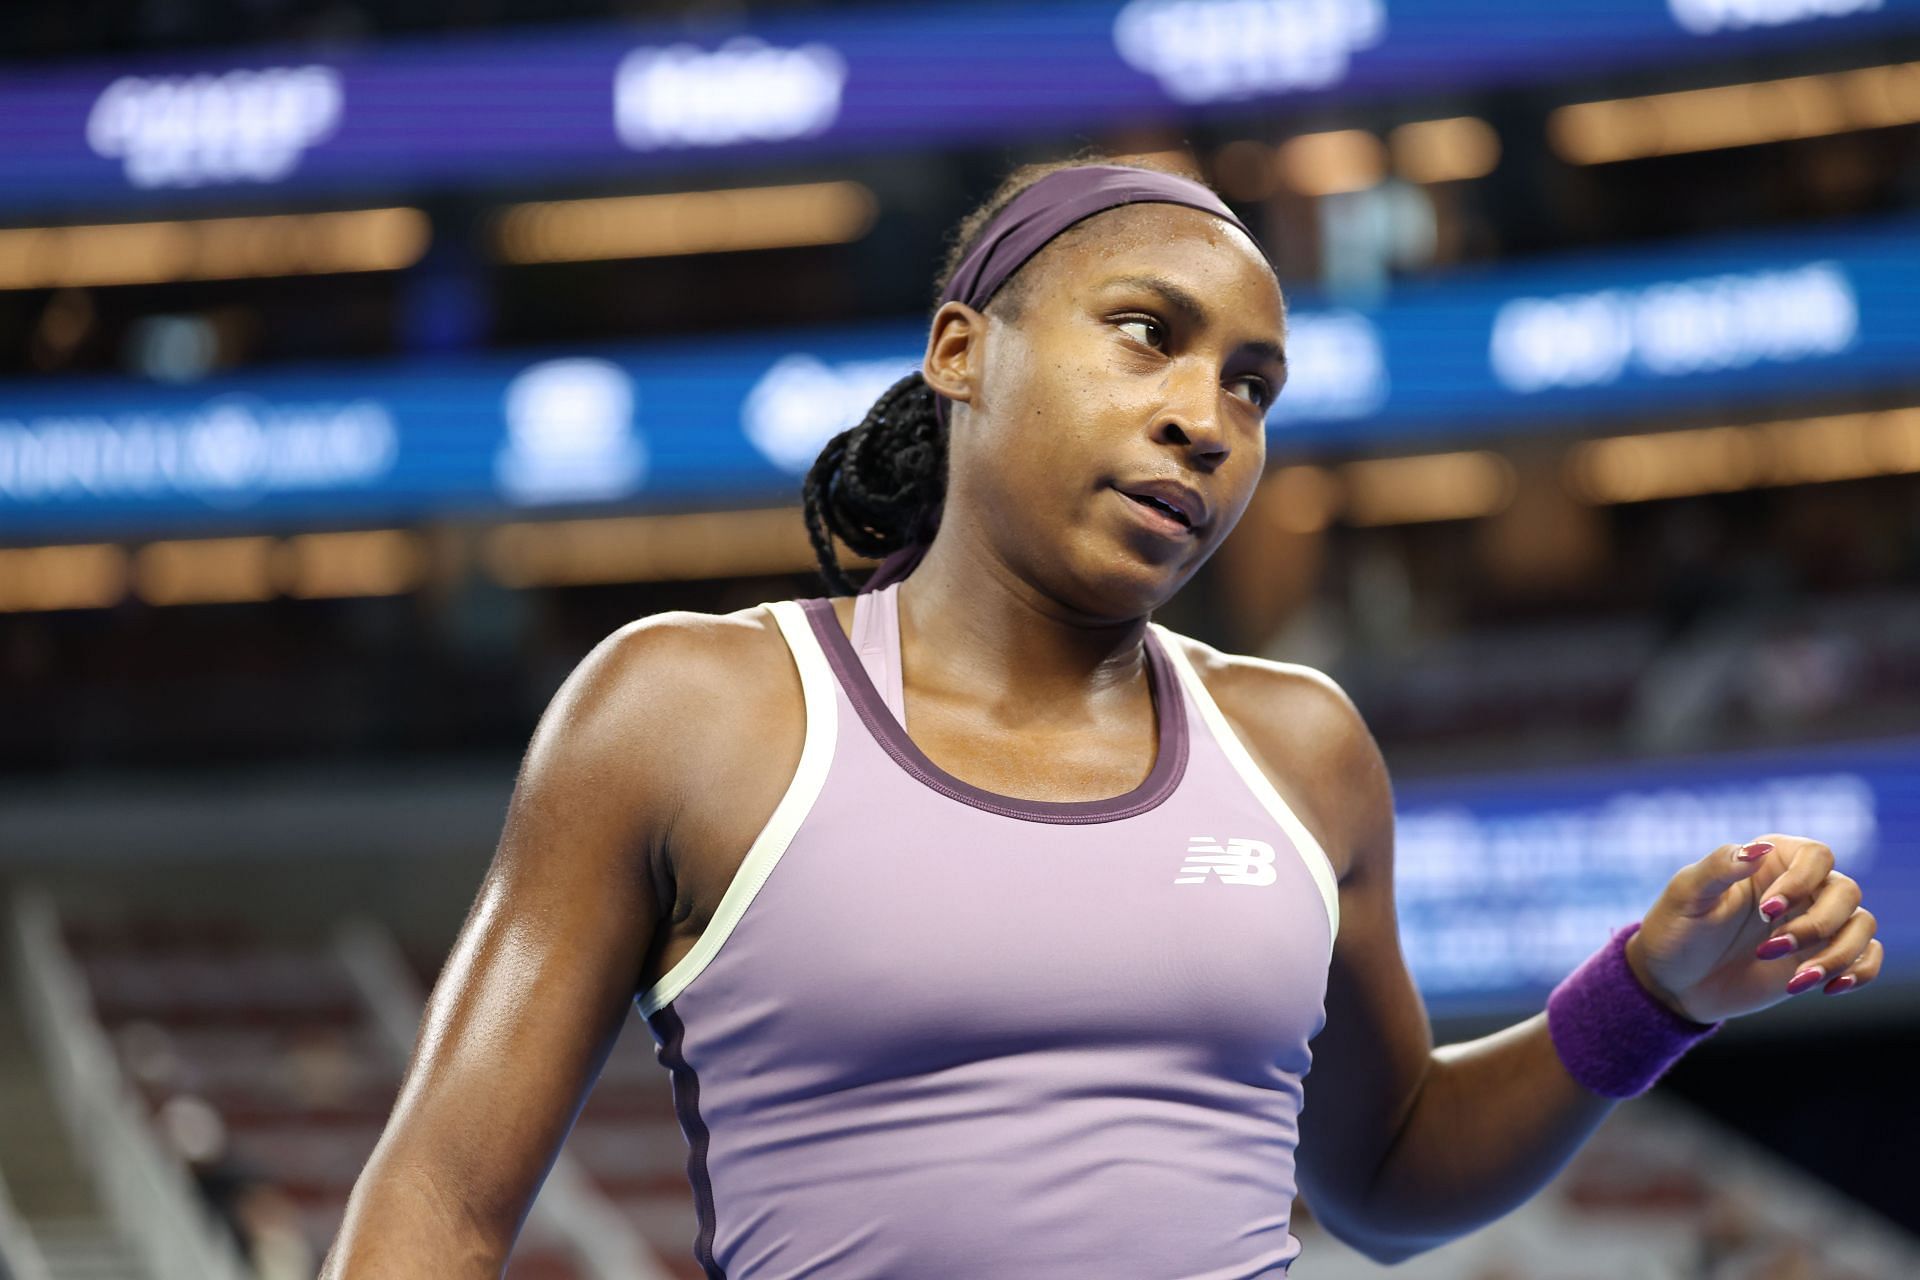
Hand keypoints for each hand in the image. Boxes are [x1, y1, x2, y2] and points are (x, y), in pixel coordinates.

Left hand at [1623, 834, 1882, 1024]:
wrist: (1673, 982)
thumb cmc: (1675, 929)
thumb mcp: (1687, 895)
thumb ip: (1720, 867)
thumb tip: (1757, 848)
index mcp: (1770, 862)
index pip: (1816, 855)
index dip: (1802, 881)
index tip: (1766, 911)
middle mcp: (1800, 889)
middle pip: (1846, 892)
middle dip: (1817, 924)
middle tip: (1769, 948)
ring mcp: (1814, 925)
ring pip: (1862, 925)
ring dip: (1836, 954)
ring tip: (1797, 980)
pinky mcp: (1821, 958)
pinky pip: (1866, 956)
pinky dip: (1860, 971)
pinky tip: (1829, 988)